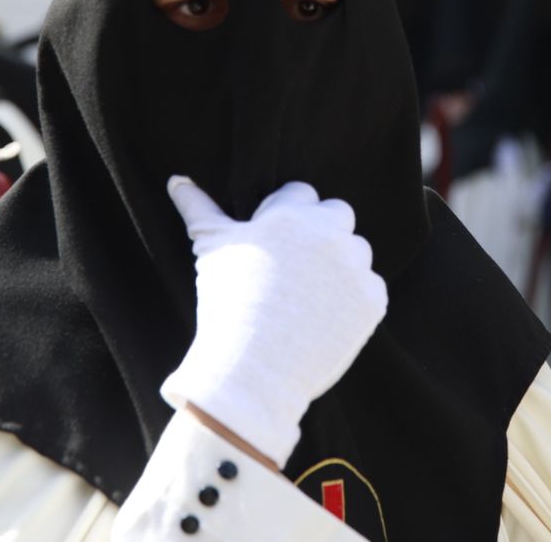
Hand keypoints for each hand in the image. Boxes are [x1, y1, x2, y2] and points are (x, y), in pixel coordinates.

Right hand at [160, 177, 387, 468]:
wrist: (251, 371)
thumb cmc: (225, 304)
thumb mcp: (209, 248)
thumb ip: (197, 207)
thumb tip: (177, 179)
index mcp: (291, 214)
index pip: (301, 194)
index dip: (285, 218)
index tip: (273, 246)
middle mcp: (329, 233)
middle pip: (337, 214)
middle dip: (321, 232)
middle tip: (295, 267)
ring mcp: (355, 267)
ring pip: (357, 251)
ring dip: (341, 265)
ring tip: (309, 296)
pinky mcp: (373, 300)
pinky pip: (370, 288)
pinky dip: (354, 300)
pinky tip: (325, 318)